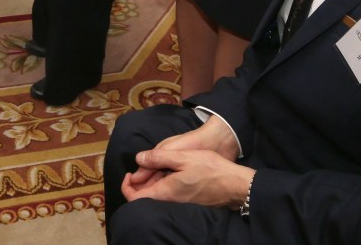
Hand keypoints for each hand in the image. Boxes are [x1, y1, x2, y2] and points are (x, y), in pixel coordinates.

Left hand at [121, 114, 243, 205]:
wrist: (234, 184)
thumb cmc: (209, 168)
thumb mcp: (182, 156)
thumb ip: (158, 158)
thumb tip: (138, 159)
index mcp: (165, 192)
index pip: (135, 198)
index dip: (127, 186)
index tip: (129, 173)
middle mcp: (170, 201)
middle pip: (145, 198)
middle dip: (139, 183)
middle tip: (143, 166)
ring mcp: (179, 203)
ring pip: (157, 196)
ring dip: (151, 182)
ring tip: (156, 164)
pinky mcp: (187, 201)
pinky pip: (168, 195)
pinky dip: (162, 184)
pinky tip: (169, 171)